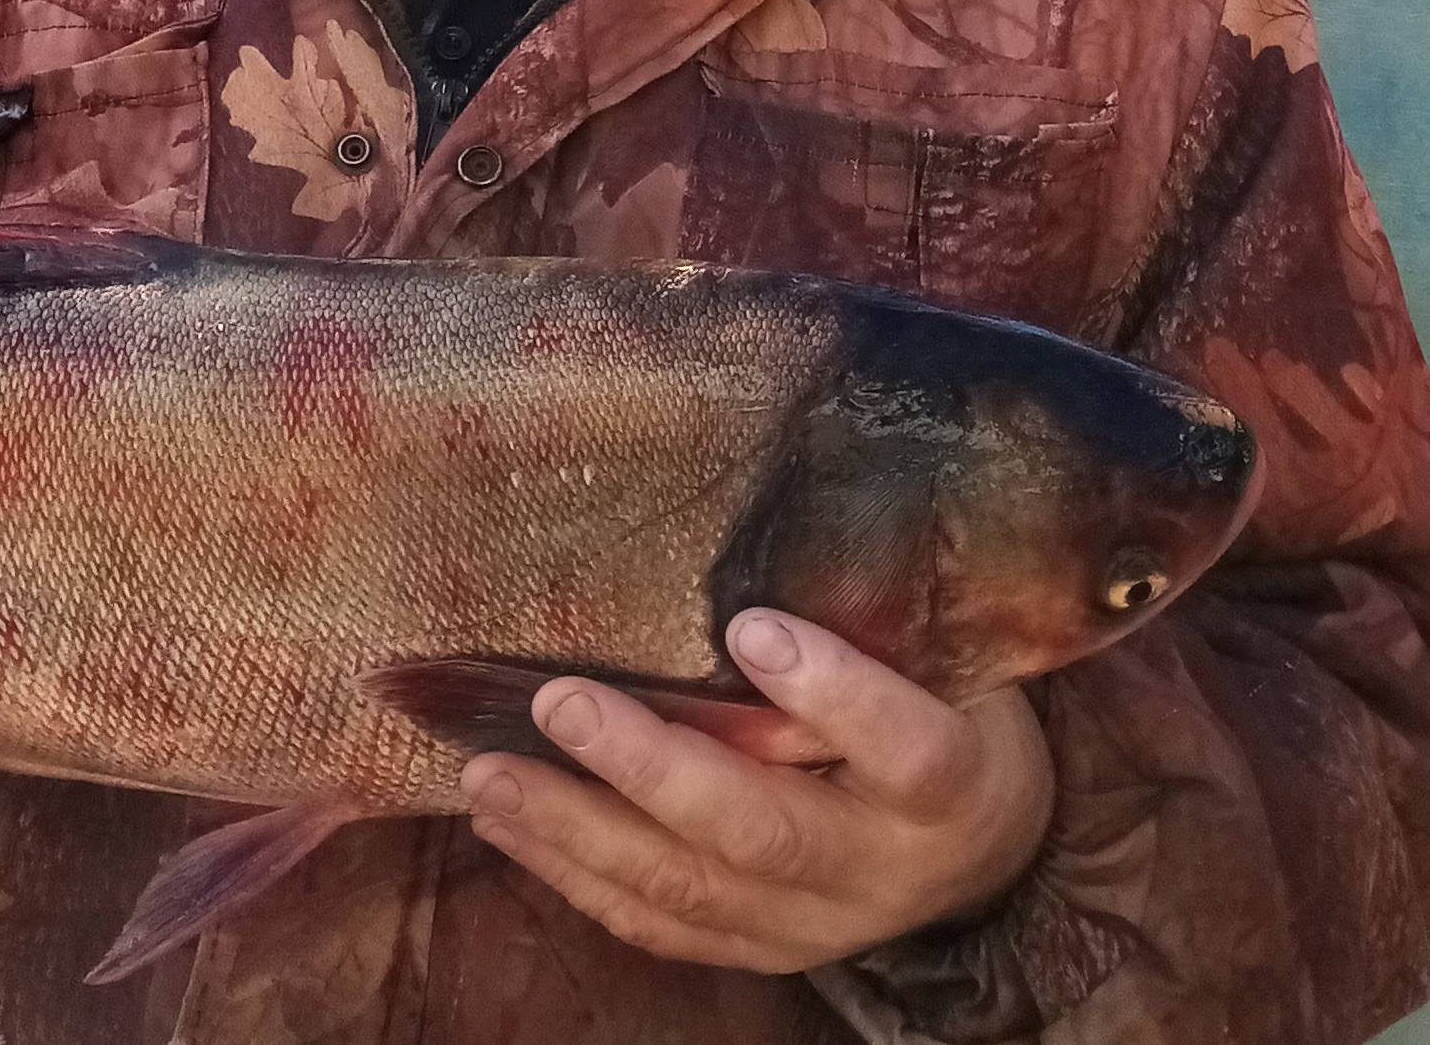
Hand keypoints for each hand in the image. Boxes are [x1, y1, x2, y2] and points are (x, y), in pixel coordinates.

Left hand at [461, 609, 1053, 973]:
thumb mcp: (939, 656)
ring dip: (577, 829)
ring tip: (488, 772)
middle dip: (649, 769)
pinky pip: (659, 925)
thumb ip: (866, 617)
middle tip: (558, 701)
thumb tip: (750, 519)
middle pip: (762, 829)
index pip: (903, 746)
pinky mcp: (760, 949)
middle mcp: (881, 870)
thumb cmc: (944, 706)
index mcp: (951, 783)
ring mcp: (816, 925)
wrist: (980, 846)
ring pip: (688, 889)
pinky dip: (573, 874)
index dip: (832, 692)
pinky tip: (505, 822)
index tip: (750, 624)